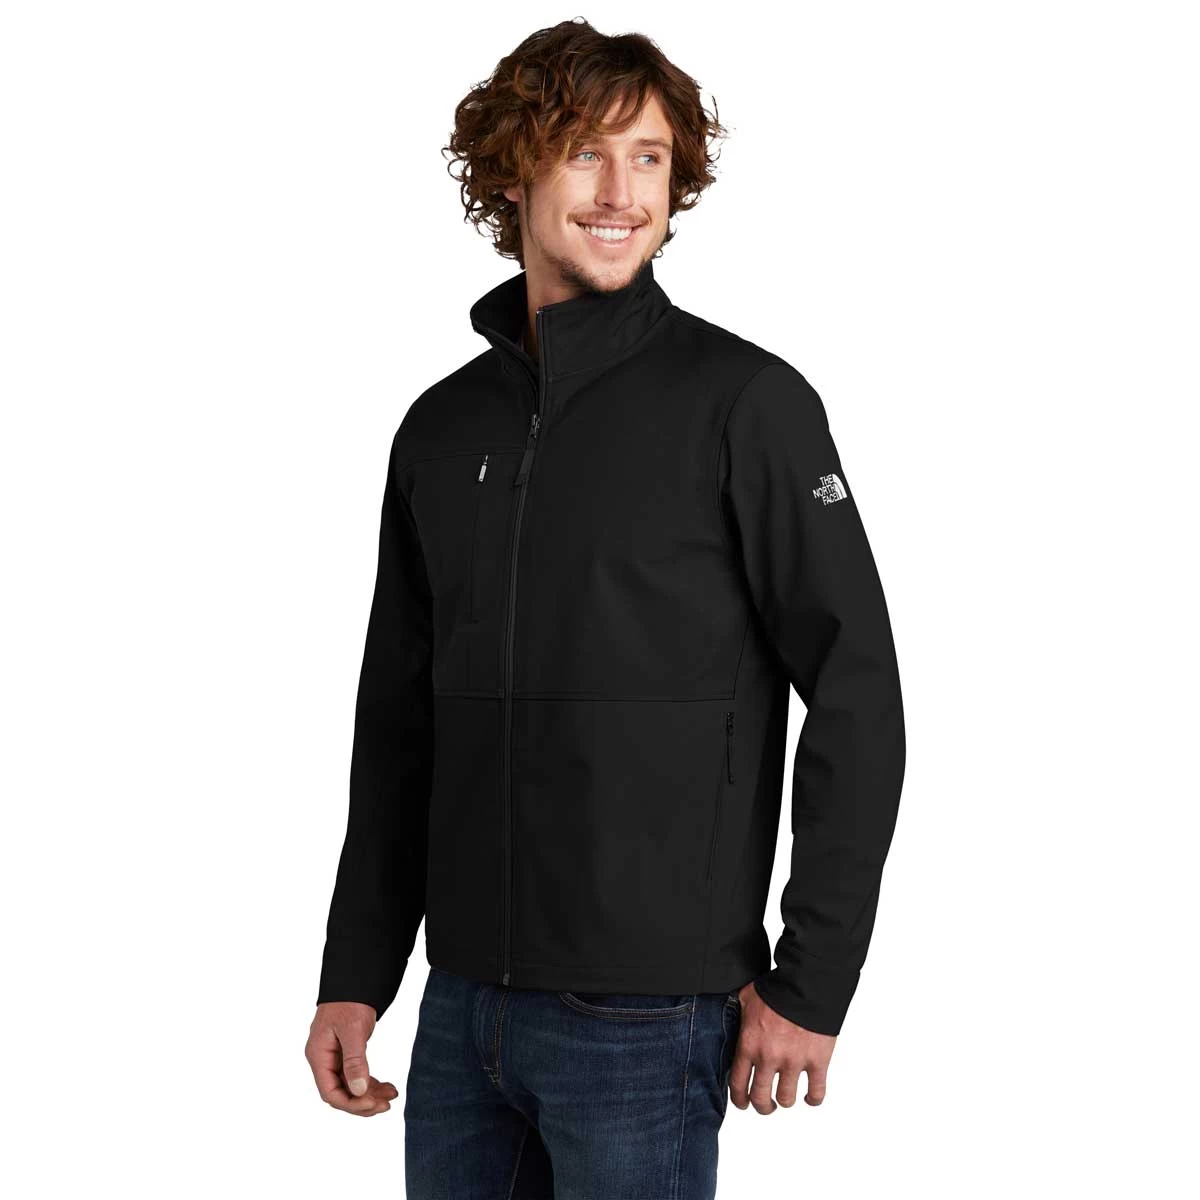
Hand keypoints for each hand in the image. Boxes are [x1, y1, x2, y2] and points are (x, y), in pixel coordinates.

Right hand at [305, 1001, 398, 1116]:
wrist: (355, 981)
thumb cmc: (350, 1001)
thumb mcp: (353, 1030)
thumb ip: (354, 1061)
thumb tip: (359, 1091)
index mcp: (318, 1056)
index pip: (330, 1092)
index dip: (351, 1103)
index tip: (373, 1104)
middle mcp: (324, 1060)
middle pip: (341, 1092)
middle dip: (363, 1102)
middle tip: (386, 1105)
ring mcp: (335, 1057)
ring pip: (350, 1086)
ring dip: (370, 1094)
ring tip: (391, 1096)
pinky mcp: (346, 1053)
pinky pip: (357, 1075)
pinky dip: (371, 1083)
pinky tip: (387, 1086)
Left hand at [727, 983, 835, 1113]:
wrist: (806, 984)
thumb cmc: (776, 989)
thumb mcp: (746, 998)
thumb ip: (737, 1013)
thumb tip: (728, 1013)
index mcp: (749, 1045)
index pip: (738, 1084)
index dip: (740, 1099)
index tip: (743, 1103)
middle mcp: (769, 1058)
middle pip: (761, 1098)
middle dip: (762, 1106)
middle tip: (766, 1105)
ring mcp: (794, 1062)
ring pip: (787, 1099)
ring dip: (785, 1100)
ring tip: (786, 1096)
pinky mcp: (817, 1062)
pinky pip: (816, 1093)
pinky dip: (813, 1099)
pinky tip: (809, 1097)